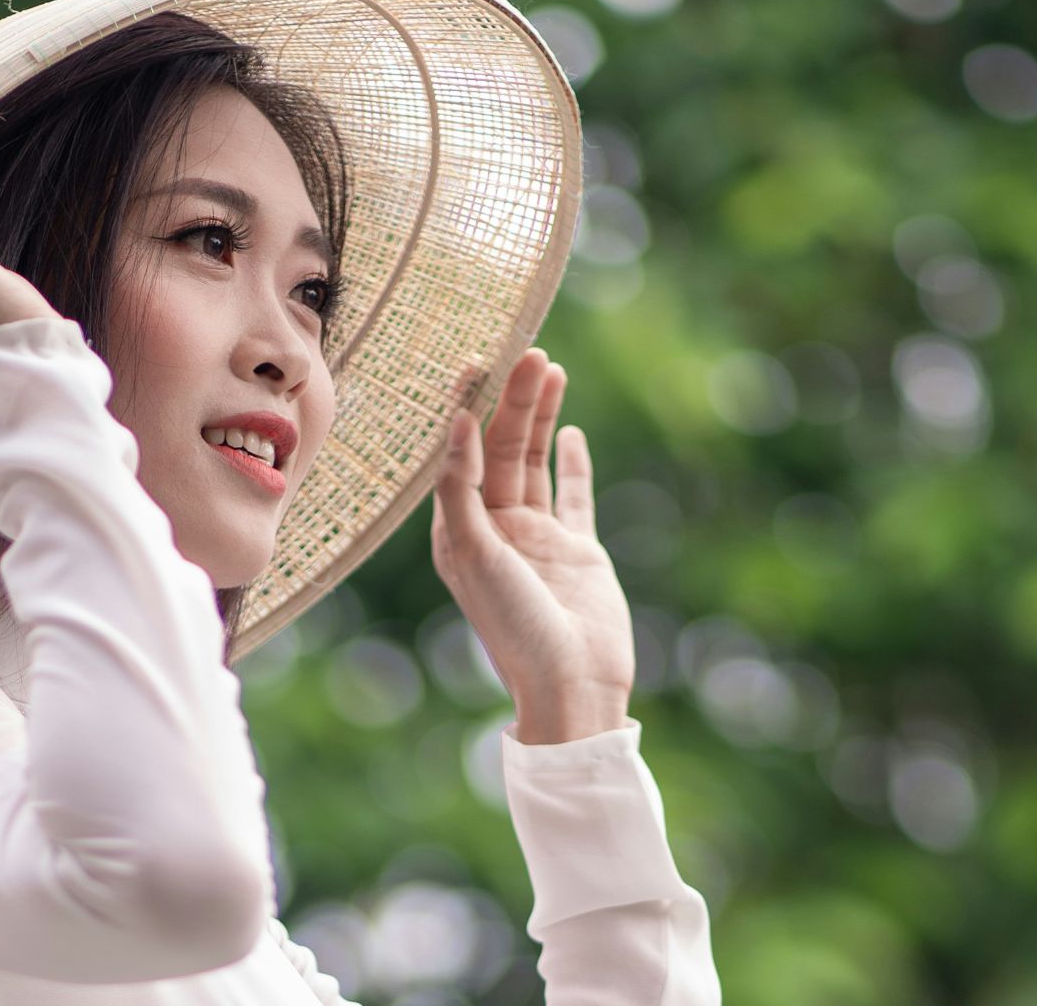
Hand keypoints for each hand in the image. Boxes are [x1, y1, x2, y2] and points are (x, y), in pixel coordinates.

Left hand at [431, 348, 633, 743]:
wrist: (571, 683)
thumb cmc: (512, 625)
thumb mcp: (472, 552)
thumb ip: (461, 487)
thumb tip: (458, 422)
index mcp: (458, 529)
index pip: (459, 453)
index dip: (467, 407)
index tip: (475, 362)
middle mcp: (494, 528)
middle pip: (501, 449)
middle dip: (514, 401)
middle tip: (530, 352)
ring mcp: (537, 538)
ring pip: (535, 461)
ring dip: (540, 417)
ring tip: (549, 368)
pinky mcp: (578, 550)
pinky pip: (574, 495)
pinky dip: (571, 463)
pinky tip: (569, 430)